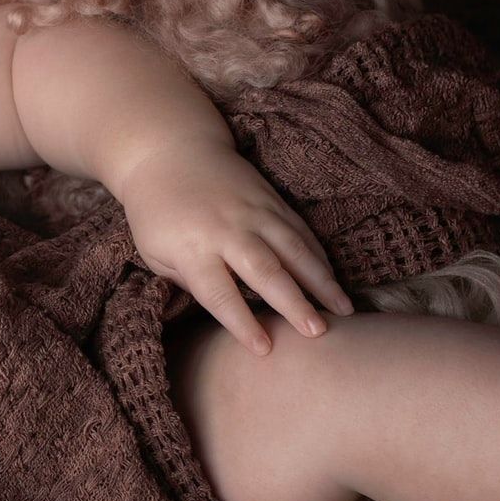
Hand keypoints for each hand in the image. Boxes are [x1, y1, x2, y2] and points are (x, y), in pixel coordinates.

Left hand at [116, 141, 353, 353]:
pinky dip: (319, 256)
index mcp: (192, 248)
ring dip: (321, 281)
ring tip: (344, 310)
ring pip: (294, 248)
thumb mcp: (154, 253)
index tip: (265, 349)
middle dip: (294, 304)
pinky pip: (300, 230)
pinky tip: (333, 279)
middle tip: (318, 333)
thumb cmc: (157, 212)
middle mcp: (227, 230)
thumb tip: (223, 308)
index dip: (242, 322)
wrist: (170, 151)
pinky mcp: (270, 199)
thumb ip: (187, 282)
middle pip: (265, 271)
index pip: (219, 293)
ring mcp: (253, 211)